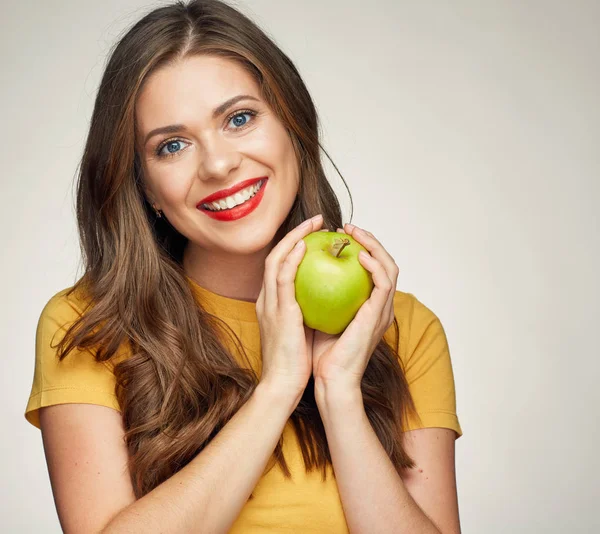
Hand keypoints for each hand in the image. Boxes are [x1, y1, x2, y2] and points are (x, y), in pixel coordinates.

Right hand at [256, 214, 322, 398]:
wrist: (283, 385)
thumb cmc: (296, 363)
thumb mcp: (301, 331)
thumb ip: (308, 312)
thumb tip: (329, 300)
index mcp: (272, 303)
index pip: (280, 266)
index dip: (295, 247)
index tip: (315, 236)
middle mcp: (267, 299)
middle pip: (275, 255)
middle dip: (295, 234)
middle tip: (316, 221)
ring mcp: (269, 303)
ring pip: (276, 259)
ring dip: (294, 237)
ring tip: (314, 224)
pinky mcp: (278, 311)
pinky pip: (283, 277)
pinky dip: (292, 258)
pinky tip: (306, 245)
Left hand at [312, 223, 399, 391]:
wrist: (328, 380)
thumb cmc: (318, 354)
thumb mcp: (315, 316)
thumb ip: (314, 296)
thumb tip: (298, 272)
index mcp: (366, 306)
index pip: (369, 269)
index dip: (358, 247)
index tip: (335, 235)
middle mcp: (378, 306)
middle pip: (383, 262)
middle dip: (368, 239)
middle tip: (346, 226)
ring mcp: (381, 310)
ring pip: (390, 266)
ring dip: (374, 244)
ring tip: (354, 232)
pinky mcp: (379, 315)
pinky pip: (384, 282)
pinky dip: (375, 264)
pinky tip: (359, 255)